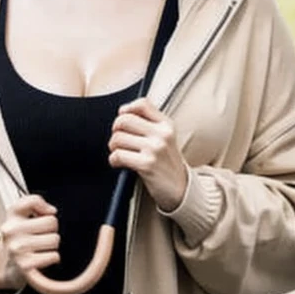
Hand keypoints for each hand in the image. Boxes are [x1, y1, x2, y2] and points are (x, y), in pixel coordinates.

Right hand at [0, 194, 60, 291]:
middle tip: (42, 236)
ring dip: (53, 245)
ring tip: (41, 248)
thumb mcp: (22, 214)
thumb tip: (51, 211)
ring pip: (54, 240)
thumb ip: (35, 202)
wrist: (9, 266)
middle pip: (51, 222)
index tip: (44, 214)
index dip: (44, 208)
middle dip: (51, 229)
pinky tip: (42, 258)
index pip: (33, 201)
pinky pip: (53, 257)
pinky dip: (53, 258)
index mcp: (11, 215)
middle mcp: (11, 231)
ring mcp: (17, 249)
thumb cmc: (20, 237)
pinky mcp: (25, 266)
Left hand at [108, 98, 189, 212]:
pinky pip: (118, 155)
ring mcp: (155, 149)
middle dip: (115, 130)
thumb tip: (123, 112)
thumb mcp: (165, 137)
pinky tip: (119, 163)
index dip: (127, 109)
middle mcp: (162, 134)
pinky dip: (113, 160)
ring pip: (118, 137)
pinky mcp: (147, 164)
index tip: (123, 118)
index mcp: (166, 124)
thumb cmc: (167, 163)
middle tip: (118, 140)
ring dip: (113, 147)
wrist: (181, 189)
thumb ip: (149, 123)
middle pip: (124, 120)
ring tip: (119, 152)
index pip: (142, 103)